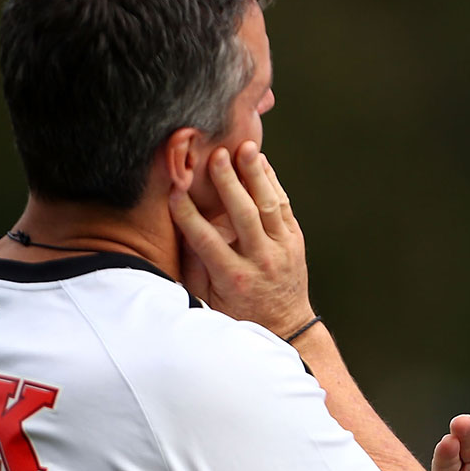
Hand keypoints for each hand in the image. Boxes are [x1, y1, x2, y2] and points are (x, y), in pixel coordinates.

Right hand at [168, 141, 314, 336]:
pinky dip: (272, 181)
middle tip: (217, 155)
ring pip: (269, 205)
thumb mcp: (210, 297)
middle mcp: (261, 260)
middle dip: (229, 183)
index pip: (206, 240)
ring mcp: (282, 248)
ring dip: (256, 174)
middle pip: (244, 215)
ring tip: (245, 147)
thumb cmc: (237, 310)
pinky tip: (261, 161)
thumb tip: (178, 230)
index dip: (188, 215)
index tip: (174, 190)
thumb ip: (195, 266)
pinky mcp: (295, 239)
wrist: (286, 323)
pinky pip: (284, 205)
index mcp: (234, 277)